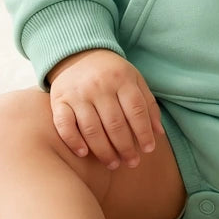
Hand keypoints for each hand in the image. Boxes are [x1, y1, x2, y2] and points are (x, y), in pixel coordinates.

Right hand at [48, 48, 164, 169]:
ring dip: (104, 151)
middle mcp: (99, 86)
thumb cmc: (111, 73)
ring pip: (92, 129)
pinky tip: (84, 153)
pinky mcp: (59, 101)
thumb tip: (159, 134)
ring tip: (113, 164)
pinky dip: (73, 141)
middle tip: (132, 162)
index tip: (148, 150)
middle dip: (125, 147)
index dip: (143, 132)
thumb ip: (148, 104)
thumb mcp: (134, 79)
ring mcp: (78, 94)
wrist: (77, 54)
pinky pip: (64, 125)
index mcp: (121, 79)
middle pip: (115, 123)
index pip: (136, 110)